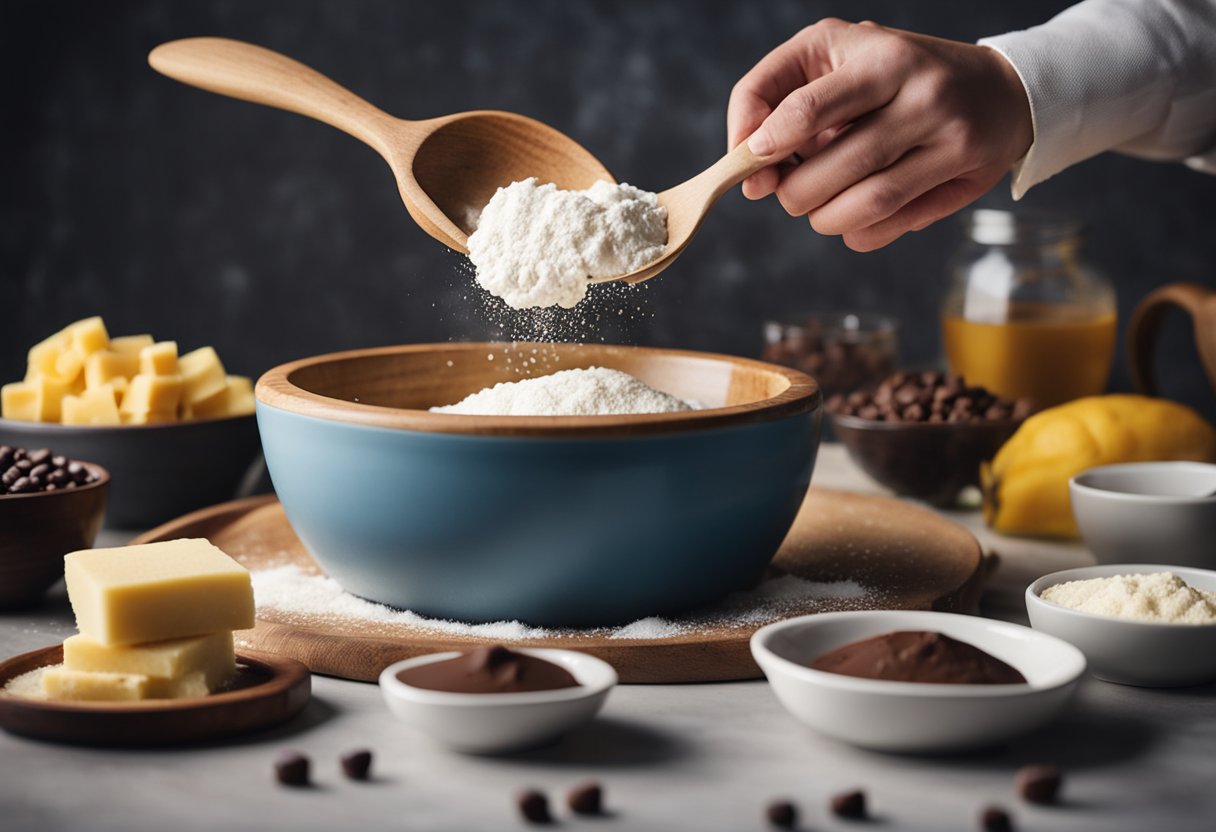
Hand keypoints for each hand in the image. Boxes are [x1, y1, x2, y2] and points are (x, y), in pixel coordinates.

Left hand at [728, 19, 1032, 250]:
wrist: (1002, 88)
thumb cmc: (896, 72)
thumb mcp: (841, 54)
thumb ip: (784, 97)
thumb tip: (750, 168)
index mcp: (880, 57)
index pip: (806, 108)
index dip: (765, 143)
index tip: (753, 159)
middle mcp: (920, 94)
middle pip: (832, 168)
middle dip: (793, 192)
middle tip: (788, 190)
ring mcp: (948, 137)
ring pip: (863, 205)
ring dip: (823, 218)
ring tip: (818, 207)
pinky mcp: (963, 175)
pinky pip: (890, 225)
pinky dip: (858, 233)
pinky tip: (855, 216)